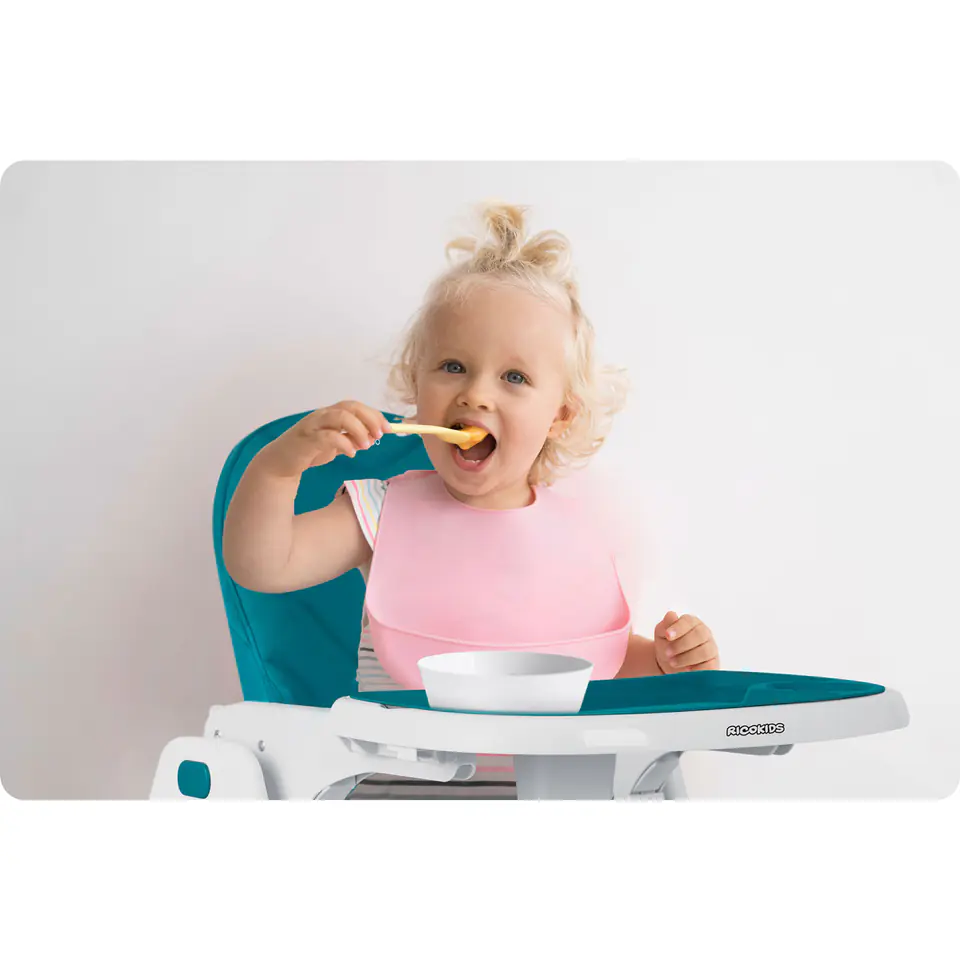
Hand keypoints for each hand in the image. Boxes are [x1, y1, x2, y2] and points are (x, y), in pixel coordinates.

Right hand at [258, 400, 390, 477]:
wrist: (281, 463)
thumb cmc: (309, 450)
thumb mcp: (335, 444)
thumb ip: (351, 439)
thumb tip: (373, 437)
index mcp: (330, 414)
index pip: (356, 406)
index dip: (374, 415)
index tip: (388, 429)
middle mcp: (322, 415)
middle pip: (350, 407)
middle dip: (370, 419)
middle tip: (380, 435)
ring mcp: (313, 426)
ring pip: (340, 416)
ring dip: (359, 430)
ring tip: (366, 445)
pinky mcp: (307, 439)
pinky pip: (329, 437)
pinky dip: (345, 444)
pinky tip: (351, 453)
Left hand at [654, 611, 719, 673]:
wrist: (669, 663)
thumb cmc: (667, 645)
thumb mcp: (661, 634)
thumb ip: (666, 624)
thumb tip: (672, 615)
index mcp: (692, 622)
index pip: (689, 621)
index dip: (678, 628)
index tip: (667, 635)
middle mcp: (704, 633)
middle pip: (698, 635)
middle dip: (681, 645)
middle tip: (667, 652)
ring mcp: (711, 648)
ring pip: (704, 651)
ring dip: (686, 658)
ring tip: (672, 662)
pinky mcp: (713, 664)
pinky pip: (709, 666)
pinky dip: (697, 669)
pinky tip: (686, 670)